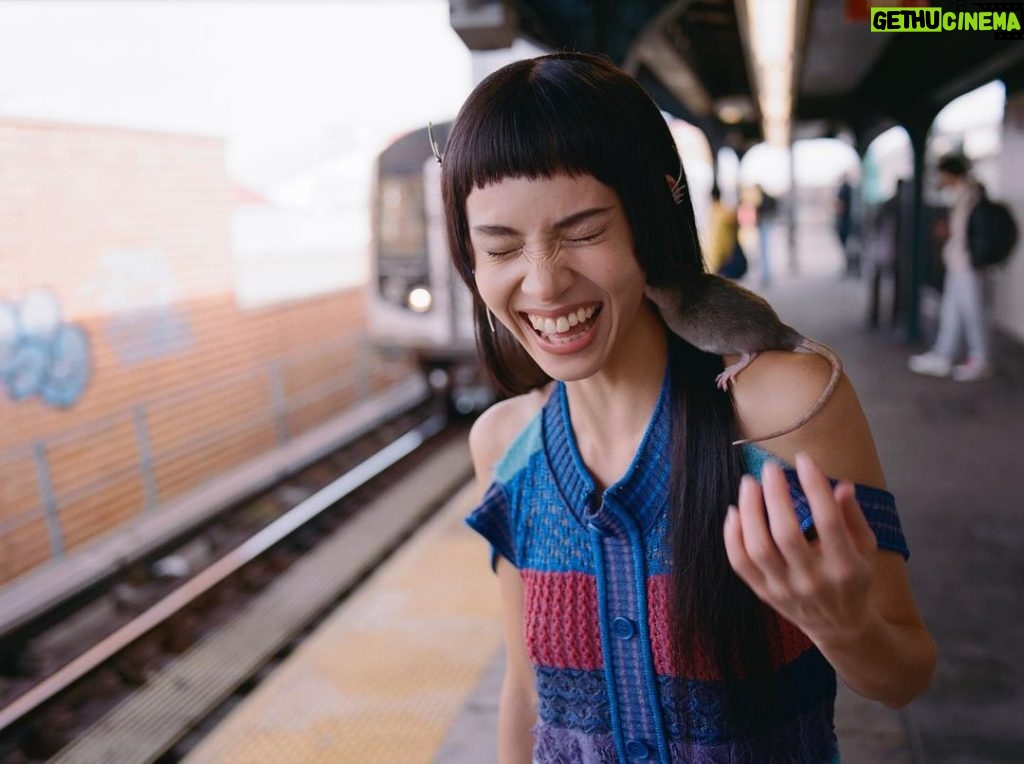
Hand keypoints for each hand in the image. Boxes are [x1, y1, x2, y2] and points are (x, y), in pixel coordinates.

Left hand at [722, 453, 878, 646]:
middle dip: (776, 495)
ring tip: (749, 484)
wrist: (839, 627)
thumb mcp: (865, 549)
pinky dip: (732, 536)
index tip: (804, 460)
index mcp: (845, 567)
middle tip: (770, 468)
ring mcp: (784, 589)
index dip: (815, 487)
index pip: (829, 522)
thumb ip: (854, 517)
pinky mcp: (764, 594)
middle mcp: (812, 580)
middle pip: (786, 533)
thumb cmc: (853, 578)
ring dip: (749, 511)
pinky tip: (735, 512)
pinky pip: (740, 564)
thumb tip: (842, 485)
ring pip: (758, 548)